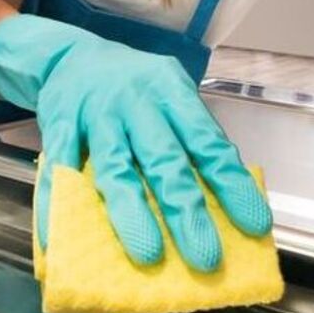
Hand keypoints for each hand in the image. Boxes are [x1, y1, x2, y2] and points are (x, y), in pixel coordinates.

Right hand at [34, 37, 271, 272]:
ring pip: (116, 166)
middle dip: (186, 210)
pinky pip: (60, 166)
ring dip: (132, 211)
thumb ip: (189, 142)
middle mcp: (137, 102)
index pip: (208, 142)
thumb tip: (222, 209)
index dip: (232, 185)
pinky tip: (62, 236)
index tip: (254, 225)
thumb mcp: (168, 96)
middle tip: (205, 256)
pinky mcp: (59, 124)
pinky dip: (59, 203)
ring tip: (148, 253)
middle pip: (164, 158)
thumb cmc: (133, 88)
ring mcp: (97, 114)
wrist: (71, 56)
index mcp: (172, 94)